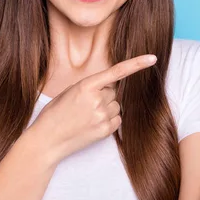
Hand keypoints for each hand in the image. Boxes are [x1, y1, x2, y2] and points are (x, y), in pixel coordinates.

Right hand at [29, 54, 157, 161]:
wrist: (47, 140)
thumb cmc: (55, 113)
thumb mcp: (70, 91)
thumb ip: (91, 86)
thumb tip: (110, 87)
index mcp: (86, 86)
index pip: (117, 71)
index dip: (137, 64)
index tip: (152, 58)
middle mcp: (97, 100)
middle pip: (113, 91)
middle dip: (104, 94)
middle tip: (85, 104)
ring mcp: (102, 116)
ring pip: (116, 105)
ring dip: (106, 107)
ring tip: (86, 115)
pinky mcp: (106, 130)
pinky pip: (117, 119)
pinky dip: (109, 120)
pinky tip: (92, 124)